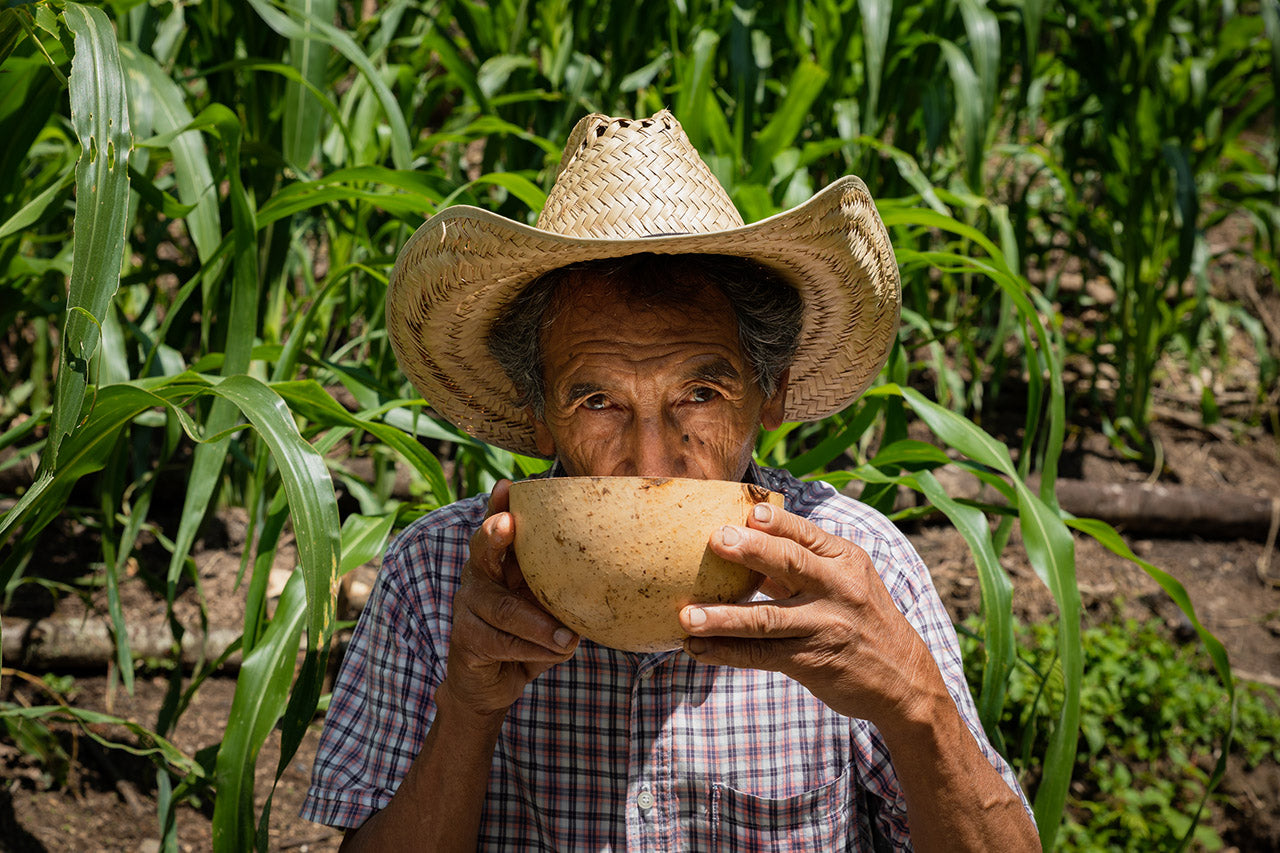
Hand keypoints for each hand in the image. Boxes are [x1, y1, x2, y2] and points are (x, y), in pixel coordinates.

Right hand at [442, 480, 578, 718]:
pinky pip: (500, 641)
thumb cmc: (530, 636)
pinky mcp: (466, 640)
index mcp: (501, 562)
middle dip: (494, 534)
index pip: (499, 527)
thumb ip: (567, 590)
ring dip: (538, 623)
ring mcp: (468, 608)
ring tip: (568, 637)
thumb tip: (614, 578)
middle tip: (507, 524)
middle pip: (480, 550)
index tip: (510, 485)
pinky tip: (557, 652)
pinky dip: (533, 648)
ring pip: (501, 608)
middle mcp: (478, 578)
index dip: (500, 505)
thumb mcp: (550, 607)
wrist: (494, 685)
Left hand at [679, 502, 943, 728]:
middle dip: (751, 551)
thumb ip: (803, 562)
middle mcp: (838, 590)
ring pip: (767, 619)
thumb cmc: (862, 618)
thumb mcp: (847, 580)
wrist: (904, 679)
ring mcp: (824, 627)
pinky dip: (726, 652)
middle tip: (715, 541)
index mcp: (845, 561)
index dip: (778, 522)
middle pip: (790, 565)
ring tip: (687, 616)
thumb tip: (746, 538)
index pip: (808, 535)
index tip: (750, 512)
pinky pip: (762, 655)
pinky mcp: (811, 661)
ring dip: (723, 618)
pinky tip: (698, 648)